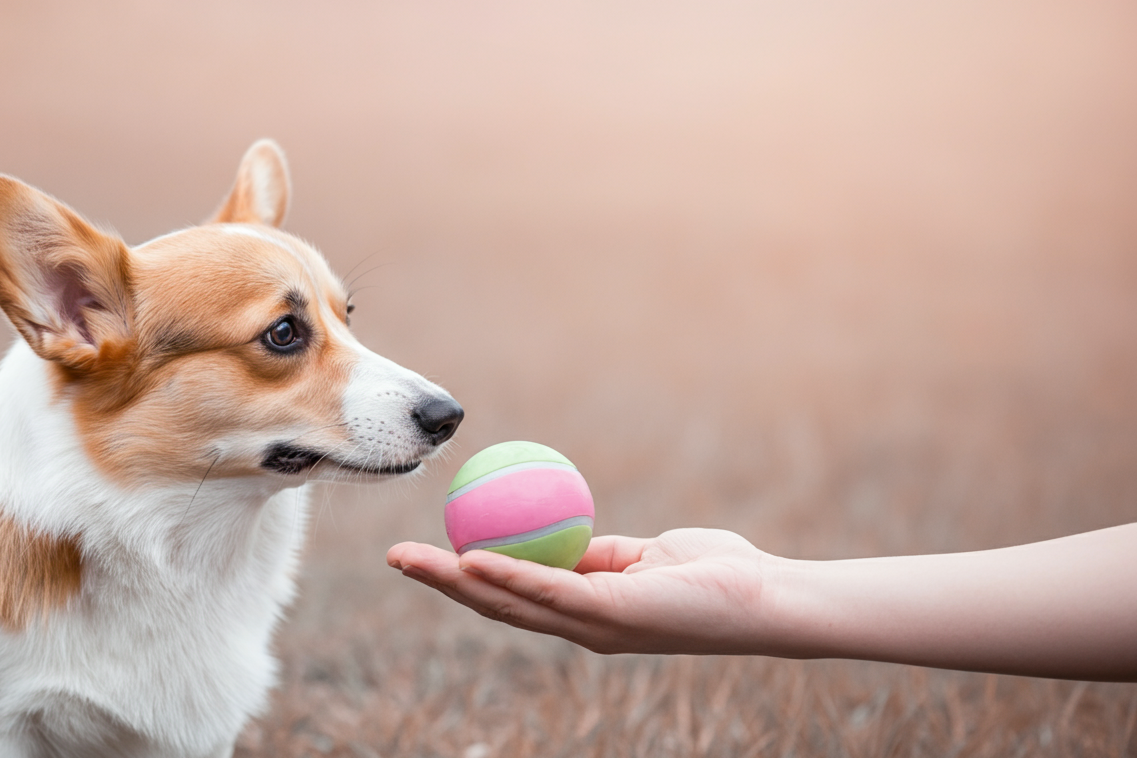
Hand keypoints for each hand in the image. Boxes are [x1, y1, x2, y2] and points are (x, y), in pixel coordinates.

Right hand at [387, 529, 776, 654]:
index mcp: (582, 612)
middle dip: (439, 584)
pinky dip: (508, 574)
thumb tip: (565, 530)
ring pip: (508, 602)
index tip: (426, 551)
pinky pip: (550, 590)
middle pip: (494, 604)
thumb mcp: (642, 554)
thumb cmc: (711, 572)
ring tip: (412, 559)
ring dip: (455, 581)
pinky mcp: (610, 616)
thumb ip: (601, 551)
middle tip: (395, 556)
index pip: (510, 596)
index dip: (463, 579)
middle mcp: (578, 626)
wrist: (762, 596)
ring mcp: (591, 625)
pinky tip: (472, 559)